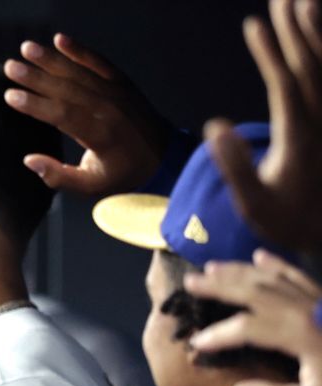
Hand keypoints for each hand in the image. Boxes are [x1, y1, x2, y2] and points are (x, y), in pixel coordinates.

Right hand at [3, 34, 169, 194]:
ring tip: (25, 48)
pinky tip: (60, 39)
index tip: (10, 96)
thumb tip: (28, 160)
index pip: (63, 116)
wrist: (163, 156)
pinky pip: (99, 62)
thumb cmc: (121, 174)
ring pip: (80, 72)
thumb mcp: (90, 187)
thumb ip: (59, 177)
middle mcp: (110, 110)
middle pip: (68, 89)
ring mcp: (118, 93)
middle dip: (37, 77)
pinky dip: (79, 50)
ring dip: (51, 59)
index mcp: (101, 136)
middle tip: (9, 67)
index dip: (36, 105)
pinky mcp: (121, 83)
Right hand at [185, 249, 321, 385]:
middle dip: (221, 286)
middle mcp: (307, 310)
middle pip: (256, 291)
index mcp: (301, 335)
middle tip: (189, 282)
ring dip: (241, 271)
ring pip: (274, 279)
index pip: (248, 328)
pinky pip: (300, 277)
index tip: (195, 344)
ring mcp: (319, 302)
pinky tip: (262, 257)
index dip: (219, 334)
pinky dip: (279, 266)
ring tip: (212, 267)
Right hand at [205, 0, 321, 256]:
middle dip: (294, 27)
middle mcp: (320, 119)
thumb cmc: (285, 219)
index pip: (286, 84)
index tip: (254, 24)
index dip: (270, 54)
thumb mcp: (254, 205)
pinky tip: (316, 31)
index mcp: (299, 137)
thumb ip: (235, 167)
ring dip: (313, 30)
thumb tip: (216, 126)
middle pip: (310, 62)